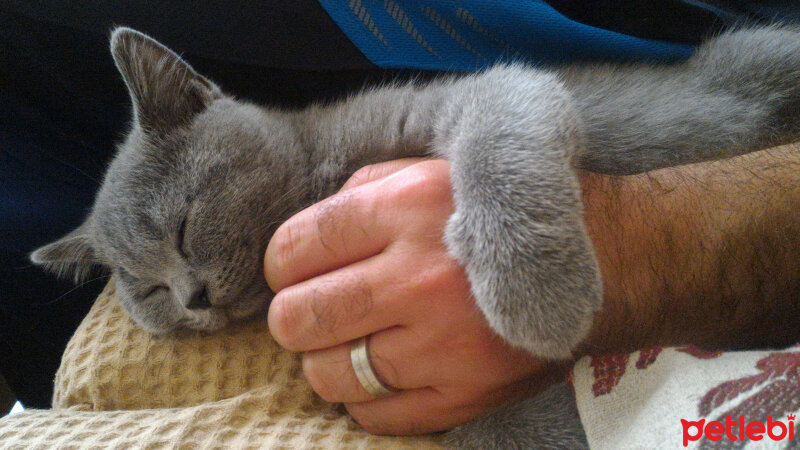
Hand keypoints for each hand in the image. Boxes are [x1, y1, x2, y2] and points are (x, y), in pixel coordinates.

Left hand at [264, 159, 558, 434]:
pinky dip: (363, 398)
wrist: (602, 262)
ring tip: (349, 342)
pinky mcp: (464, 395)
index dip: (280, 263)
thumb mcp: (436, 172)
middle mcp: (421, 278)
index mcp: (408, 208)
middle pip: (299, 318)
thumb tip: (306, 237)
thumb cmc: (505, 216)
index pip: (297, 246)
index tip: (291, 271)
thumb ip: (365, 191)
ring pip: (328, 374)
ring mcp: (443, 345)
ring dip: (324, 360)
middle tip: (310, 311)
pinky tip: (383, 371)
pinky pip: (373, 417)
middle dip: (291, 316)